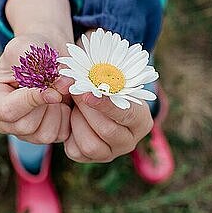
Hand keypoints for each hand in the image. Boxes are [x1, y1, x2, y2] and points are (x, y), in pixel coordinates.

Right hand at [0, 0, 74, 143]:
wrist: (48, 56)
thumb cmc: (31, 49)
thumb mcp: (25, 46)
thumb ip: (34, 63)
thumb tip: (59, 87)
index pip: (8, 110)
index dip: (31, 101)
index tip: (52, 89)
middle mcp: (2, 122)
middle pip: (26, 126)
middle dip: (48, 104)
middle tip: (61, 82)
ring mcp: (22, 133)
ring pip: (44, 134)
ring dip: (58, 110)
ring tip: (56, 89)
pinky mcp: (42, 136)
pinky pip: (59, 136)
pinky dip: (67, 117)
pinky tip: (62, 101)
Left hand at [62, 28, 152, 161]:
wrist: (86, 91)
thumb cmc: (99, 78)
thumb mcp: (102, 72)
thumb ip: (100, 68)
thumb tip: (93, 54)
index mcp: (141, 119)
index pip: (128, 115)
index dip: (106, 104)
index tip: (87, 92)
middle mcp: (130, 140)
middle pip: (108, 132)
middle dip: (88, 111)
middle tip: (75, 92)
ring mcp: (111, 152)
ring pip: (92, 146)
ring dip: (78, 122)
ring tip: (75, 106)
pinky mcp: (90, 157)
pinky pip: (77, 152)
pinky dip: (70, 133)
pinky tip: (72, 118)